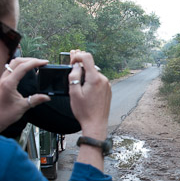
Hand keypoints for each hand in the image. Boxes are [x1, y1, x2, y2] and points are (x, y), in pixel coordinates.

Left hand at [0, 57, 50, 132]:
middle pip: (17, 61)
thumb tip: (47, 97)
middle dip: (30, 60)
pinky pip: (10, 69)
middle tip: (41, 62)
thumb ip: (36, 100)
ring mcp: (2, 80)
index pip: (23, 67)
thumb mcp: (23, 107)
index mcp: (9, 84)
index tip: (44, 62)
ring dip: (24, 61)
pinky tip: (25, 69)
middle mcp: (4, 79)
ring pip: (13, 64)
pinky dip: (19, 66)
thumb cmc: (5, 115)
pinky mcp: (2, 82)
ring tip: (35, 64)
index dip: (35, 63)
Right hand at [68, 50, 110, 168]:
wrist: (96, 124)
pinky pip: (98, 80)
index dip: (78, 56)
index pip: (87, 57)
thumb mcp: (74, 93)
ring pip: (94, 73)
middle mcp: (103, 79)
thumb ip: (74, 76)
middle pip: (91, 65)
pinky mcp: (108, 90)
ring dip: (86, 72)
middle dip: (81, 64)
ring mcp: (107, 84)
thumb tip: (76, 66)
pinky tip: (85, 84)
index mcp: (95, 78)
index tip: (71, 60)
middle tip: (71, 61)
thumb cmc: (84, 111)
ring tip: (77, 73)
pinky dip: (91, 79)